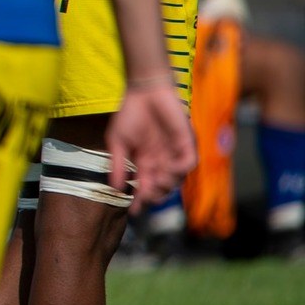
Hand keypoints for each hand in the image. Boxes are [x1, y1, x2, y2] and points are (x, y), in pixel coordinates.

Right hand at [105, 77, 195, 208]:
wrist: (144, 93)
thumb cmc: (129, 115)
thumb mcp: (117, 142)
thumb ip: (119, 165)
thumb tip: (115, 188)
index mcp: (145, 161)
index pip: (144, 186)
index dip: (139, 200)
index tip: (134, 211)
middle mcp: (161, 161)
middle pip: (162, 187)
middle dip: (154, 195)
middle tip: (146, 195)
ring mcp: (174, 153)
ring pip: (177, 179)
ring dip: (167, 185)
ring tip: (155, 181)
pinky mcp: (186, 143)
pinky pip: (188, 163)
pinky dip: (180, 170)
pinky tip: (168, 169)